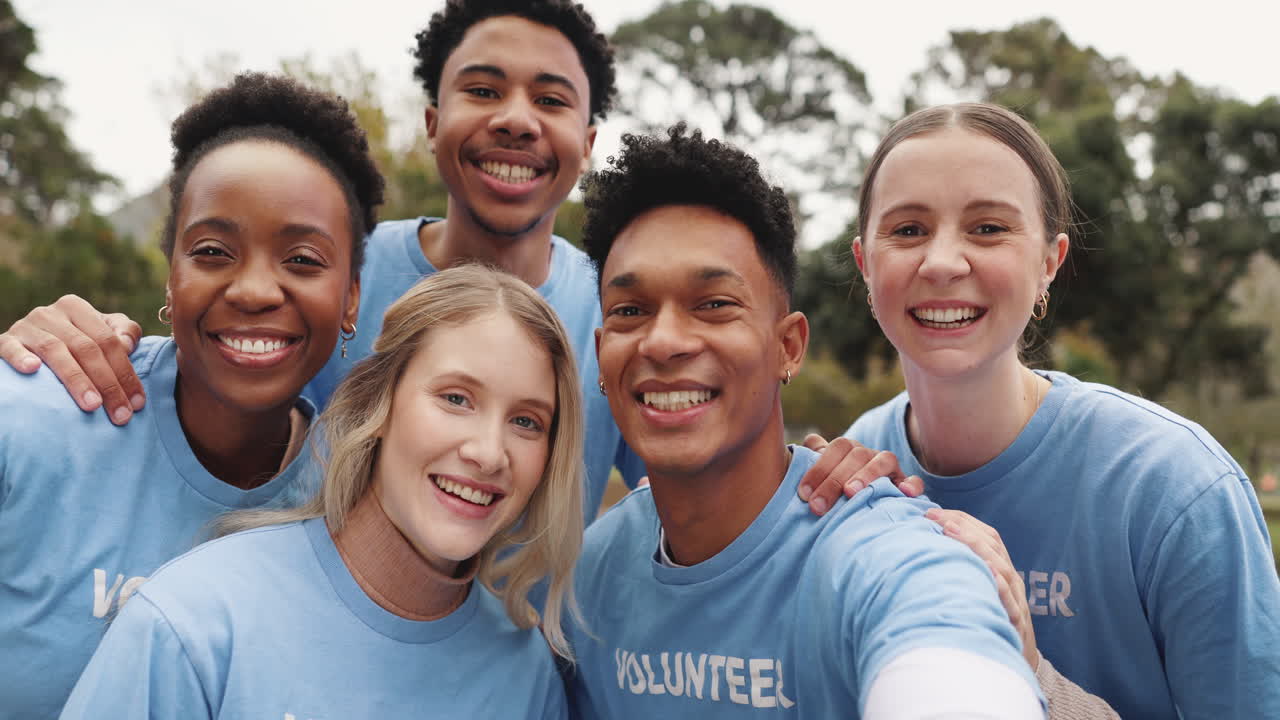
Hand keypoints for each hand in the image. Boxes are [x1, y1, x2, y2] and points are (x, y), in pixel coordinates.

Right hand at [0, 296, 145, 424]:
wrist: (28, 343)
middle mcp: (50, 314)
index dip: (126, 372)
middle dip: (107, 384)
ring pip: (55, 350)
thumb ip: (124, 332)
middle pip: (86, 348)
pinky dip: (21, 357)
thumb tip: (126, 344)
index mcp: (77, 308)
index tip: (137, 403)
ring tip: (92, 404)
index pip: (108, 341)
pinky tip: (32, 370)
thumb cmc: (75, 340)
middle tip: (120, 414)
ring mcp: (25, 327)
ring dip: (76, 379)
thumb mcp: (101, 331)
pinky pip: (10, 348)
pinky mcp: (4, 341)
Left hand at [797, 434, 923, 514]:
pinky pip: (913, 481)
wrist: (861, 507)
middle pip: (856, 455)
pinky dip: (911, 484)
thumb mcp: (822, 476)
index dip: (819, 468)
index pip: (836, 447)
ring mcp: (889, 468)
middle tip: (818, 505)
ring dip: (867, 474)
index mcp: (848, 449)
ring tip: (850, 493)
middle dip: (834, 479)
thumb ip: (813, 459)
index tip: (803, 493)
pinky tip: (904, 492)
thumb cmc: (833, 492)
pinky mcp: (905, 485)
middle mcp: (869, 454)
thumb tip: (805, 445)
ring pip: (884, 460)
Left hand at [926, 508, 1037, 670]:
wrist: (1017, 659)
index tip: (932, 511)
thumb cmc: (990, 620)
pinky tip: (987, 572)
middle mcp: (1011, 579)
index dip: (961, 519)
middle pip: (991, 544)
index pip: (985, 535)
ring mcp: (1016, 599)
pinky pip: (1010, 601)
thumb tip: (929, 550)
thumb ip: (962, 571)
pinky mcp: (1017, 622)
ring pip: (1001, 566)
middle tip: (935, 516)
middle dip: (962, 526)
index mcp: (1001, 568)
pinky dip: (1000, 586)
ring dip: (976, 546)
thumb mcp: (975, 591)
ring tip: (951, 531)